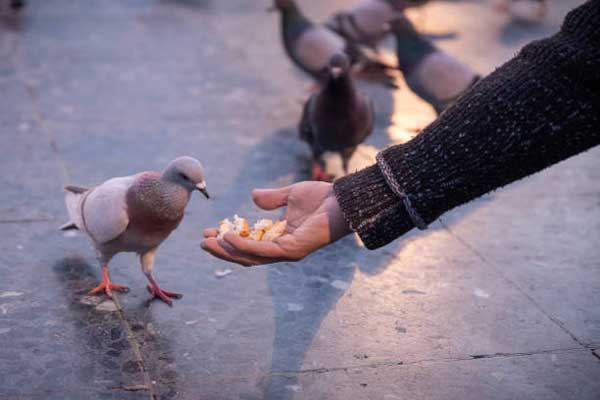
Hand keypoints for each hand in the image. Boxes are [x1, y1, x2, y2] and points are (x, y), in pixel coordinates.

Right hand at [201, 181, 351, 265]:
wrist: (343, 200)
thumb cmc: (323, 198)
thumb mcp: (291, 194)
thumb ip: (273, 199)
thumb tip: (253, 197)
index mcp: (281, 237)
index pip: (250, 243)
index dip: (229, 239)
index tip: (211, 230)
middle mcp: (282, 249)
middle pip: (246, 255)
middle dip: (223, 249)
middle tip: (203, 241)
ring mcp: (287, 252)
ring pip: (250, 256)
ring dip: (227, 250)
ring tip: (208, 241)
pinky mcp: (292, 250)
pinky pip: (262, 250)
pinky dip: (243, 246)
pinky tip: (227, 237)